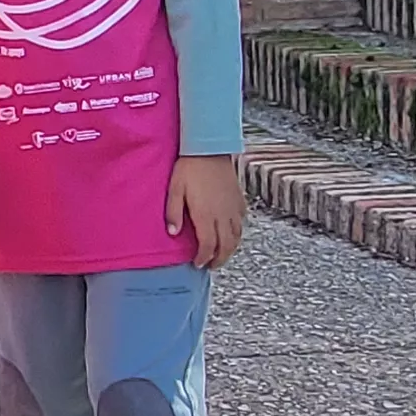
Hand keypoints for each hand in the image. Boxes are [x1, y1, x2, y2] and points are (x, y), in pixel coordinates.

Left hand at [168, 153, 245, 269]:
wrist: (209, 149)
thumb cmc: (189, 168)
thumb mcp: (175, 189)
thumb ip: (173, 212)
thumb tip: (173, 232)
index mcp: (205, 215)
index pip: (208, 245)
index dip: (204, 258)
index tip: (198, 263)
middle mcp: (222, 215)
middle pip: (225, 246)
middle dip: (219, 259)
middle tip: (211, 266)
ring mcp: (233, 208)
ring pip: (236, 236)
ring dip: (230, 249)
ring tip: (221, 254)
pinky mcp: (239, 200)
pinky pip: (242, 222)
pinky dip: (237, 233)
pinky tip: (231, 233)